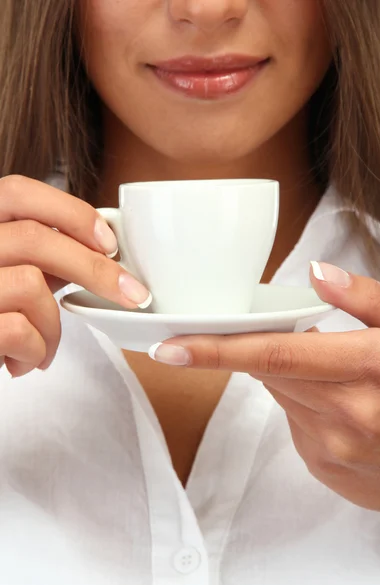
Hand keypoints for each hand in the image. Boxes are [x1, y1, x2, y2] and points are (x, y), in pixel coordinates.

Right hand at [0, 175, 149, 376]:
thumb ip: (44, 254)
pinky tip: (26, 362)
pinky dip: (35, 351)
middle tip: (132, 295)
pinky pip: (18, 330)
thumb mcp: (12, 273)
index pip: (18, 191)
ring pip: (31, 284)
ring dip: (52, 325)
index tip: (110, 244)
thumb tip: (103, 248)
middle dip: (93, 268)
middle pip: (35, 237)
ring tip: (44, 346)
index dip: (70, 212)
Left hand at [149, 262, 379, 510]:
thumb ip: (368, 300)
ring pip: (280, 395)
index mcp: (368, 371)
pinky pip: (294, 422)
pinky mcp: (325, 468)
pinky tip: (341, 403)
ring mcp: (333, 449)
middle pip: (269, 371)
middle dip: (268, 348)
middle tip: (303, 338)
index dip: (216, 351)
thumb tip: (318, 276)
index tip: (170, 347)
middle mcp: (345, 416)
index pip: (273, 355)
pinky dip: (305, 403)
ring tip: (337, 373)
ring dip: (292, 376)